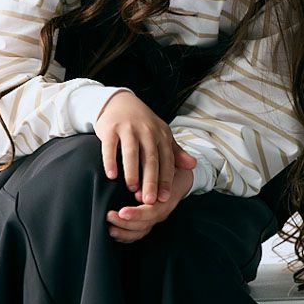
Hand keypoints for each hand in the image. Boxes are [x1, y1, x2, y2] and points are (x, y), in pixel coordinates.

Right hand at [94, 89, 198, 239]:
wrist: (120, 102)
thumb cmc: (143, 123)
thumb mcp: (162, 134)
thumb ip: (176, 152)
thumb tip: (192, 166)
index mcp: (161, 135)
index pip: (166, 160)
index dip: (166, 180)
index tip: (164, 198)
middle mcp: (146, 131)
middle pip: (150, 160)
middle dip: (151, 181)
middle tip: (149, 200)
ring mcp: (128, 129)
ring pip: (131, 153)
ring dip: (132, 172)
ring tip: (132, 189)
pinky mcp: (110, 128)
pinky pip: (110, 147)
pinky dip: (110, 161)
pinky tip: (111, 175)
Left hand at [106, 162, 193, 241]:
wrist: (179, 175)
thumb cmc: (168, 165)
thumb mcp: (167, 161)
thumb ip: (155, 172)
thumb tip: (139, 190)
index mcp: (167, 199)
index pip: (153, 211)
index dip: (137, 214)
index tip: (122, 212)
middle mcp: (161, 211)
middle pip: (144, 224)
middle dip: (125, 223)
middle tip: (109, 216)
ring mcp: (154, 217)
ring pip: (140, 231)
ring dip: (124, 232)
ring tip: (109, 228)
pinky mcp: (148, 220)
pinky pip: (137, 233)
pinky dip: (125, 236)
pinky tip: (113, 232)